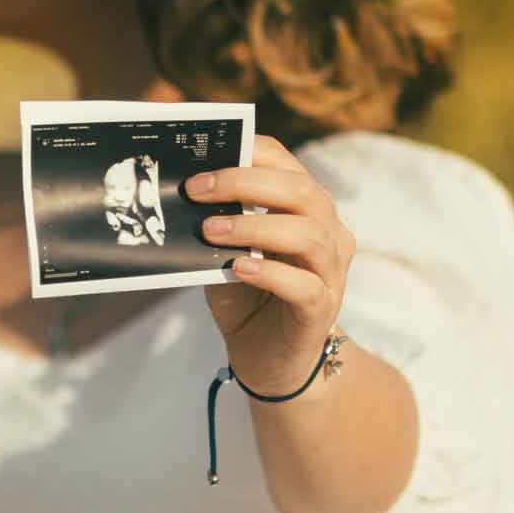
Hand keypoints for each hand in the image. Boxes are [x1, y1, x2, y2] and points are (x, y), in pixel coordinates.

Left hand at [191, 137, 355, 393]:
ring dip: (254, 227)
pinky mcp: (322, 309)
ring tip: (210, 230)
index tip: (203, 158)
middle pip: (301, 191)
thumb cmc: (246, 297)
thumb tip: (182, 193)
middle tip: (196, 190)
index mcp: (306, 209)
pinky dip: (270, 273)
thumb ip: (217, 222)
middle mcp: (328, 233)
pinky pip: (304, 285)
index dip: (250, 153)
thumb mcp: (226, 252)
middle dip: (245, 183)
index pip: (288, 166)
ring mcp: (330, 272)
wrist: (267, 359)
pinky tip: (238, 268)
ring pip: (308, 235)